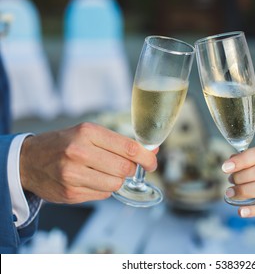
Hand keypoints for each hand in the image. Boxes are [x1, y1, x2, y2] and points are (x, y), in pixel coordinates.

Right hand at [19, 122, 157, 203]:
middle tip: (125, 167)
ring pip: (116, 184)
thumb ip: (119, 143)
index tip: (152, 162)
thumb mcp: (89, 134)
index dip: (147, 157)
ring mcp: (73, 174)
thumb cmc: (64, 144)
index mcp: (88, 132)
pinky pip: (103, 194)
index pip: (129, 148)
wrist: (29, 160)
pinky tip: (91, 180)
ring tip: (104, 173)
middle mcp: (79, 151)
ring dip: (117, 181)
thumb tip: (152, 151)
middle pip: (125, 168)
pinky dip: (104, 188)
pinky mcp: (70, 192)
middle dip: (131, 170)